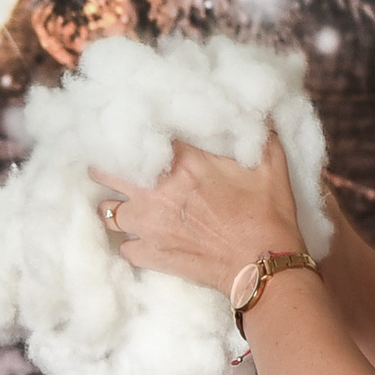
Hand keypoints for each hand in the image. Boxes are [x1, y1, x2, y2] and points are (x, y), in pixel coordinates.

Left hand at [94, 137, 306, 297]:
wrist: (261, 262)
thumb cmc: (266, 212)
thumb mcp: (270, 162)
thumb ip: (259, 132)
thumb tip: (260, 112)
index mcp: (181, 162)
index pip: (138, 138)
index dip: (132, 136)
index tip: (130, 135)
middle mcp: (154, 191)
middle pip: (105, 172)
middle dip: (106, 167)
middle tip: (113, 168)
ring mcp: (148, 226)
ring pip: (108, 212)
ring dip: (115, 207)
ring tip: (124, 205)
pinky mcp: (150, 256)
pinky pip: (124, 248)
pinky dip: (130, 243)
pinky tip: (141, 240)